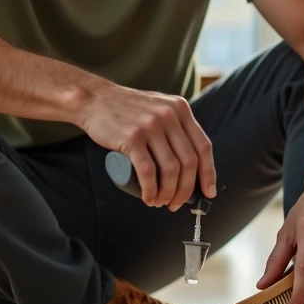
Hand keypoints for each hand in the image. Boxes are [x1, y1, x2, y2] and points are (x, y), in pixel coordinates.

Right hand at [80, 82, 215, 209]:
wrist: (95, 99)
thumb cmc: (128, 110)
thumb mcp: (160, 107)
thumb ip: (176, 122)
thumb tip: (193, 158)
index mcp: (180, 109)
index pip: (203, 146)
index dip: (208, 173)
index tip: (207, 192)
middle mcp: (169, 115)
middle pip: (188, 162)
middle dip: (186, 190)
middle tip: (176, 203)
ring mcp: (150, 126)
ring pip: (170, 170)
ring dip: (168, 193)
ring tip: (160, 202)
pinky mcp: (131, 137)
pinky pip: (148, 172)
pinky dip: (151, 190)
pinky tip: (149, 198)